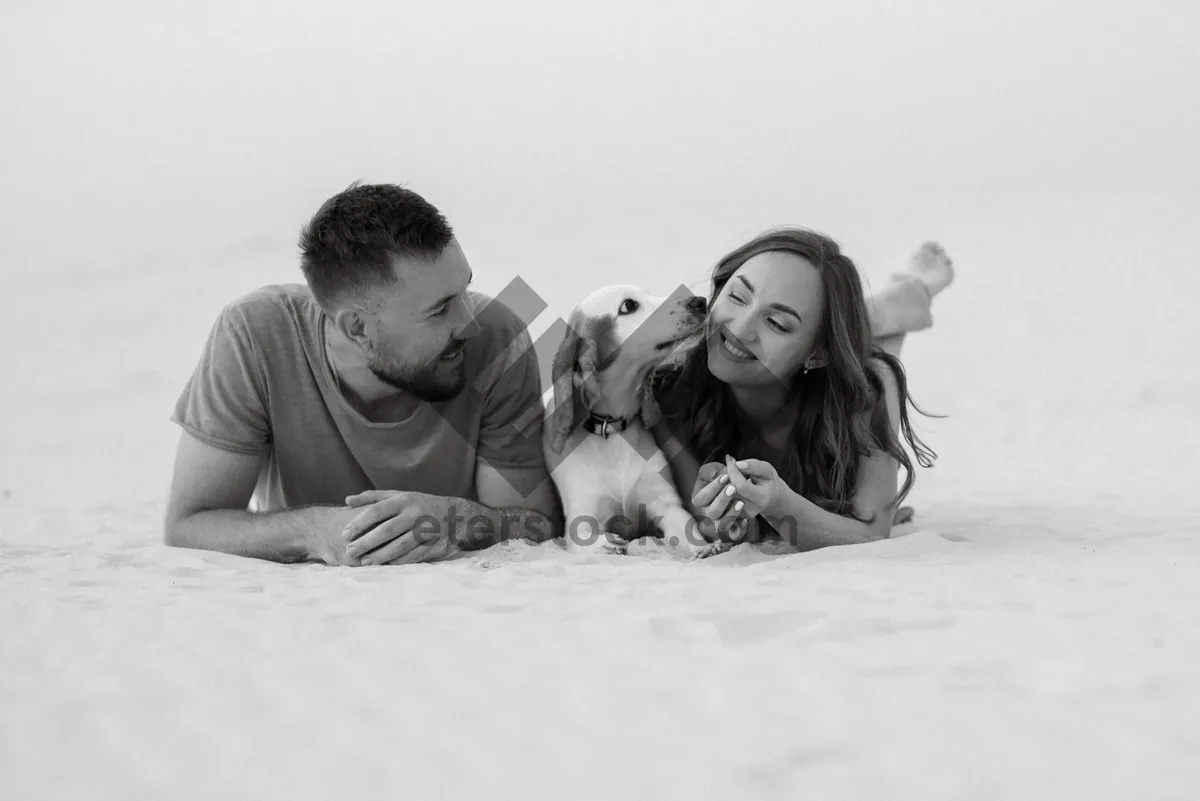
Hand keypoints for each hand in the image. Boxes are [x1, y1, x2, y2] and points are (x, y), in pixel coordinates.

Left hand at [341, 490, 459, 564]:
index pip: (377, 511)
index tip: (345, 534)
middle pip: (386, 530)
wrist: (454, 515)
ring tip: (364, 561)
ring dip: (380, 555)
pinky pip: (412, 556)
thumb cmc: (419, 505)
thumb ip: (373, 498)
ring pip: (399, 545)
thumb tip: (347, 500)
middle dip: (366, 542)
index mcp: (404, 500)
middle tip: (350, 551)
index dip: (359, 523)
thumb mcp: (399, 495)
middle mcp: (414, 514)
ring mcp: (425, 530)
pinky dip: (397, 562)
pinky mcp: (433, 544)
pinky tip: (384, 565)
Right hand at [690, 460, 748, 542]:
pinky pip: (734, 530)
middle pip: (712, 512)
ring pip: (722, 524)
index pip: (701, 498)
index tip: (726, 476)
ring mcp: (720, 520)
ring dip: (731, 513)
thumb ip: (708, 470)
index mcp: (700, 500)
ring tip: (740, 502)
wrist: (740, 486)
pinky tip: (744, 520)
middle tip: (733, 488)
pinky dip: (738, 528)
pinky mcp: (732, 526)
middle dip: (722, 500)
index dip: (712, 488)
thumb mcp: (712, 470)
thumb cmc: (722, 476)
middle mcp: (708, 512)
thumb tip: (711, 474)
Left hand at [722, 455, 783, 519]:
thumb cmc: (767, 480)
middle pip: (730, 492)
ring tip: (732, 478)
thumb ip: (753, 466)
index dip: (733, 472)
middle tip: (732, 469)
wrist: (769, 497)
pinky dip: (721, 491)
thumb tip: (736, 464)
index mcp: (761, 499)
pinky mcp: (732, 517)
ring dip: (723, 484)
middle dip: (727, 477)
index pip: (740, 486)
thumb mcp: (766, 470)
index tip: (732, 462)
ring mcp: (739, 515)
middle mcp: (750, 510)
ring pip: (723, 497)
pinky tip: (729, 486)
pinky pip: (721, 502)